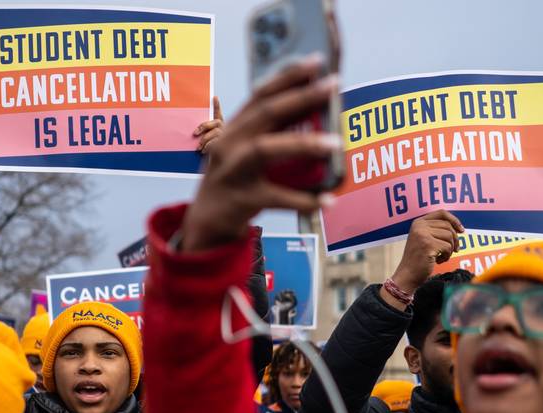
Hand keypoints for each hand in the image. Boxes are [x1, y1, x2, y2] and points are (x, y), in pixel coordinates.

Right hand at [180, 57, 340, 251]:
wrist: (206, 222)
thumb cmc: (235, 182)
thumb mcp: (246, 152)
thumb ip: (272, 134)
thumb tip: (317, 116)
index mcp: (233, 128)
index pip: (261, 94)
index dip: (288, 76)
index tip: (316, 61)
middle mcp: (229, 144)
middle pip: (266, 113)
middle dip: (301, 96)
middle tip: (333, 84)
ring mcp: (233, 171)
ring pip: (266, 149)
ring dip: (303, 143)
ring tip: (336, 142)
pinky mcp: (241, 199)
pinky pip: (277, 197)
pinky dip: (305, 200)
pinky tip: (328, 200)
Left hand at [194, 97, 224, 154]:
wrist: (215, 163)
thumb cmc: (207, 150)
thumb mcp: (204, 140)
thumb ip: (201, 133)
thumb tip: (193, 132)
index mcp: (219, 125)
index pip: (218, 114)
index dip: (217, 106)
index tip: (214, 97)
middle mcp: (224, 129)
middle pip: (216, 122)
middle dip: (204, 127)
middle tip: (194, 134)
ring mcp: (225, 136)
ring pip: (216, 133)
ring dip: (205, 139)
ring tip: (198, 147)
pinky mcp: (225, 145)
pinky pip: (216, 143)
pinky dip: (208, 147)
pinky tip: (203, 151)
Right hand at [390, 210, 463, 293]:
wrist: (407, 275)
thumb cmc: (418, 259)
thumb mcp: (424, 240)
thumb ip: (436, 230)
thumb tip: (459, 228)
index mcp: (418, 222)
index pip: (441, 213)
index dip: (454, 220)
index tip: (461, 230)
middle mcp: (419, 226)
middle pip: (448, 226)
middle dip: (454, 239)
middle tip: (453, 250)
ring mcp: (423, 235)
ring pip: (450, 236)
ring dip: (450, 248)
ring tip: (442, 256)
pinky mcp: (428, 245)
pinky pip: (448, 247)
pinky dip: (447, 256)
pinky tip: (439, 261)